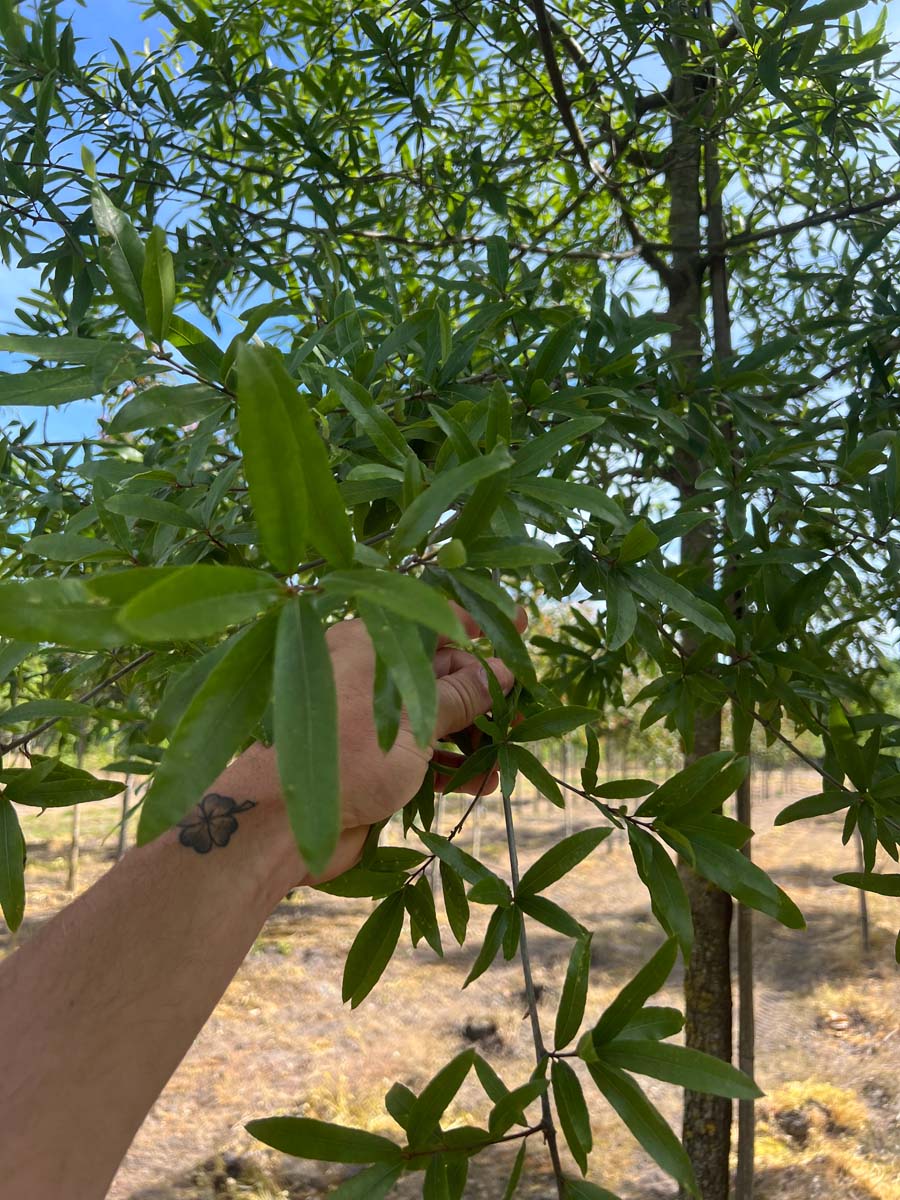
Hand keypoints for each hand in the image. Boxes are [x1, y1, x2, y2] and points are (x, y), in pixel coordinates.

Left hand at [300, 605, 525, 884]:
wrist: (281, 829)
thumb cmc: (345, 759)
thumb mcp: (413, 723)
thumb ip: (460, 696)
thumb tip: (501, 670)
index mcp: (369, 646)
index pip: (435, 624)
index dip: (480, 626)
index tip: (524, 623)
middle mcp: (370, 678)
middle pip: (441, 675)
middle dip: (483, 694)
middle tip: (523, 713)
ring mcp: (372, 723)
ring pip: (435, 719)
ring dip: (473, 736)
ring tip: (507, 756)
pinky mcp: (374, 763)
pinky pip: (424, 756)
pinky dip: (452, 766)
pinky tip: (483, 782)